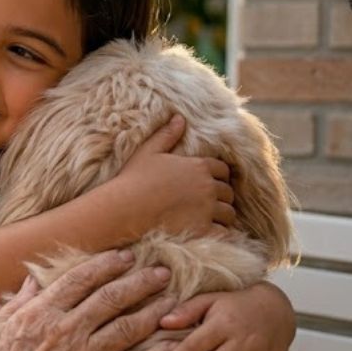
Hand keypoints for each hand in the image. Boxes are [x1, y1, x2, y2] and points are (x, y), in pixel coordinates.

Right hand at [0, 249, 177, 350]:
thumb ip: (19, 303)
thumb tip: (33, 280)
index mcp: (39, 313)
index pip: (81, 279)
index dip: (106, 265)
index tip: (125, 257)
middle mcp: (64, 332)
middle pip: (111, 298)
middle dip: (140, 282)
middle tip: (161, 273)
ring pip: (127, 329)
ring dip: (153, 312)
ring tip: (171, 302)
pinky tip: (168, 346)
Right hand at [115, 115, 234, 237]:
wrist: (123, 209)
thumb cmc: (133, 179)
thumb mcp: (148, 152)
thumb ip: (167, 135)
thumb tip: (179, 117)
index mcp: (198, 167)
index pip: (223, 170)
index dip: (218, 176)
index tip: (210, 182)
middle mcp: (207, 187)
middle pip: (228, 192)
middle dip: (221, 197)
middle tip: (209, 203)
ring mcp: (207, 210)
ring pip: (228, 213)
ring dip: (222, 216)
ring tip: (211, 219)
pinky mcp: (202, 230)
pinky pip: (222, 232)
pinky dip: (219, 233)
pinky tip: (209, 232)